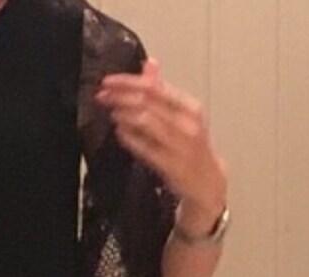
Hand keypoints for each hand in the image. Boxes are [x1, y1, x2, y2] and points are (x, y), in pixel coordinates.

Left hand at [96, 59, 226, 229]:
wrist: (207, 181)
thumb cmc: (192, 146)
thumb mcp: (183, 114)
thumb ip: (163, 90)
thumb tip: (149, 64)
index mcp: (190, 107)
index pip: (155, 87)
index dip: (128, 82)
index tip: (108, 81)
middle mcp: (186, 123)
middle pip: (147, 102)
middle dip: (120, 96)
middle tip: (102, 95)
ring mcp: (178, 144)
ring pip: (145, 121)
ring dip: (123, 114)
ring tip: (110, 111)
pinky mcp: (169, 165)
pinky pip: (145, 148)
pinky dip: (129, 138)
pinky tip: (119, 132)